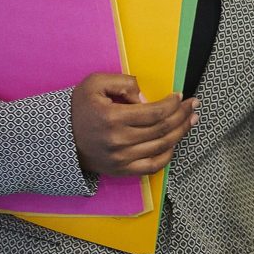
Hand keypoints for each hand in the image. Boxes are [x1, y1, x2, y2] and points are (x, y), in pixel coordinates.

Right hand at [71, 73, 196, 177]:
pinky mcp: (120, 170)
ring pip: (161, 146)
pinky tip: (175, 143)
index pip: (154, 112)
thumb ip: (123, 83)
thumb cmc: (80, 107)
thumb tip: (146, 98)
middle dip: (183, 115)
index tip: (180, 96)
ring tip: (192, 120)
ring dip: (181, 132)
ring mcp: (120, 158)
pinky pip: (151, 167)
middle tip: (194, 105)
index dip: (172, 104)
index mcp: (112, 118)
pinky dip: (167, 156)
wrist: (59, 137)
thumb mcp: (95, 83)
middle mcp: (118, 141)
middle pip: (162, 129)